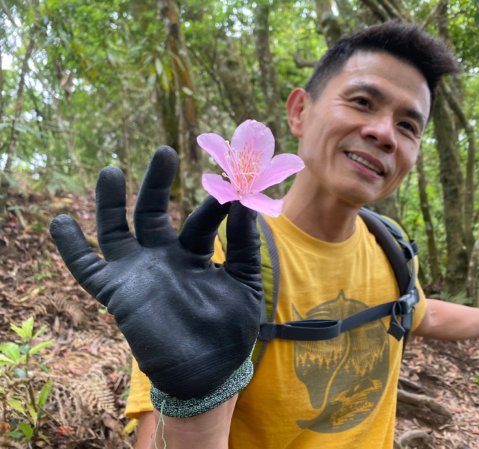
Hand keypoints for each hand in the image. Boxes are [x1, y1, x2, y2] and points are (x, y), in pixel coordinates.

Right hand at [49, 147, 261, 400]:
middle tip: (164, 152)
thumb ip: (245, 246)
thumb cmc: (230, 331)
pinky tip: (60, 221)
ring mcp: (139, 273)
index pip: (200, 220)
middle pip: (152, 213)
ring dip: (111, 202)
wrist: (208, 372)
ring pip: (117, 230)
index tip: (228, 187)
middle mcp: (164, 259)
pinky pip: (87, 269)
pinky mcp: (118, 292)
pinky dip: (72, 248)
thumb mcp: (245, 283)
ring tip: (110, 170)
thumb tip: (245, 205)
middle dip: (156, 183)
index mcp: (195, 256)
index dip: (212, 204)